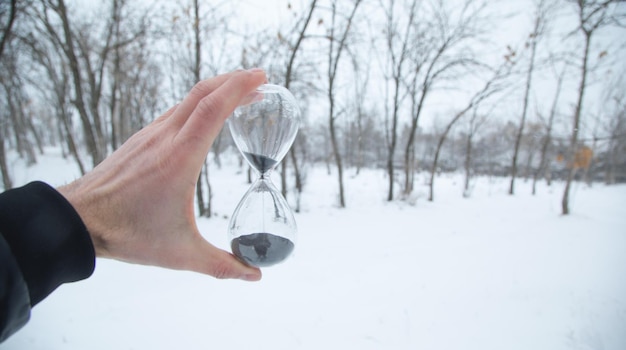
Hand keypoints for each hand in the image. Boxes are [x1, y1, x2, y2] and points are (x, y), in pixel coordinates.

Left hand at [57, 69, 265, 280]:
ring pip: (187, 99)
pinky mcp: (141, 140)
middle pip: (202, 92)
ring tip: (238, 94)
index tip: (262, 77)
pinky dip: (198, 104)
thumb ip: (222, 265)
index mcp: (180, 158)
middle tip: (260, 79)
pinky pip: (175, 111)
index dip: (240, 88)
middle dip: (234, 80)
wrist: (78, 220)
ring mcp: (150, 135)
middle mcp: (165, 138)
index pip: (214, 108)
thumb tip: (255, 275)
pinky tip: (205, 117)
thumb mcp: (181, 253)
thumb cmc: (127, 234)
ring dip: (216, 90)